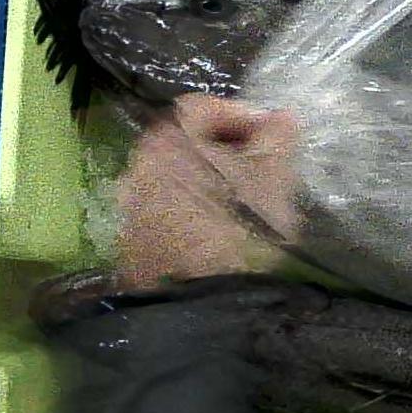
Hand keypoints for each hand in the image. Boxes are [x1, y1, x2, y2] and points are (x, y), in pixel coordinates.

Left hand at [115, 94, 299, 290]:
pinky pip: (165, 211)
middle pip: (186, 142)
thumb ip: (278, 137)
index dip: (243, 114)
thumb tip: (281, 117)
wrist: (200, 306)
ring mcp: (130, 206)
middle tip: (261, 168)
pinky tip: (217, 233)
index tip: (273, 136)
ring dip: (207, 180)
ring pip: (175, 178)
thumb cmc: (242, 229)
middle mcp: (138, 165)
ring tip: (242, 203)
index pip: (204, 106)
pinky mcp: (131, 243)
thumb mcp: (274, 178)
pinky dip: (190, 210)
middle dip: (225, 148)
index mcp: (168, 139)